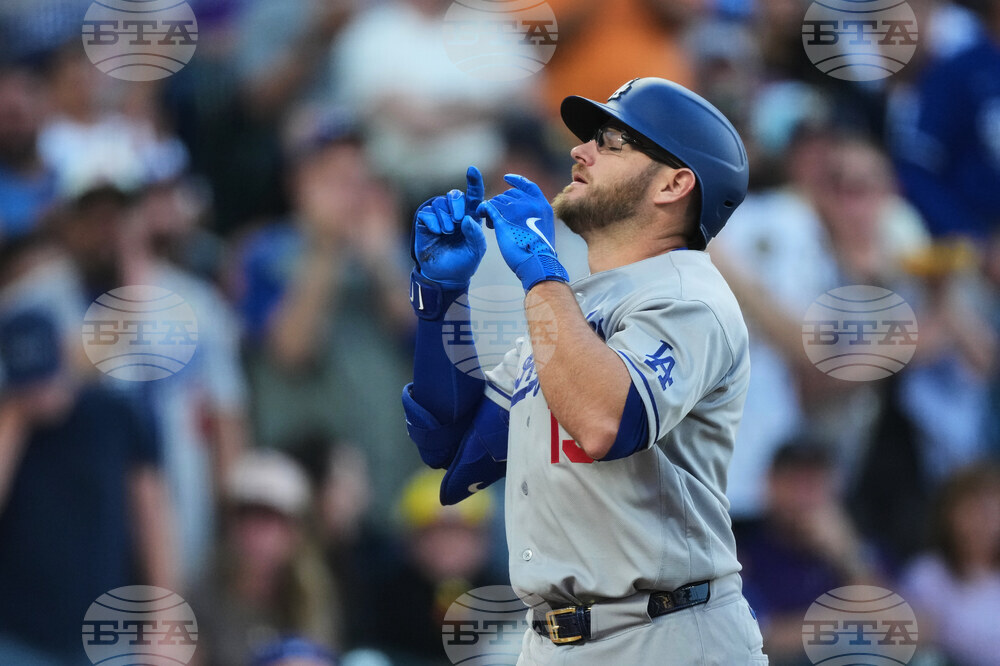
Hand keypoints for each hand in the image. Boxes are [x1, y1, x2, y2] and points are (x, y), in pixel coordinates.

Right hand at [413, 166, 486, 288]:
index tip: (472, 170)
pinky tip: (437, 232)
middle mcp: (454, 213)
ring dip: (445, 218)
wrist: (446, 276)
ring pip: (440, 203)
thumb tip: (466, 219)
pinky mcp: (424, 222)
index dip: (474, 182)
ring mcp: (438, 216)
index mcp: (470, 216)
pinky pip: (427, 212)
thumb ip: (476, 234)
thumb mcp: (476, 250)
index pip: (473, 195)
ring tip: (447, 233)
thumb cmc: (464, 262)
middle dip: (457, 205)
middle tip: (458, 222)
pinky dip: (433, 221)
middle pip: (455, 195)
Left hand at [477, 174, 568, 291]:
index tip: (506, 179)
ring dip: (492, 209)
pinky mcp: (502, 219)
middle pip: (509, 194)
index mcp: (541, 205)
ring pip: (497, 200)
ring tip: (492, 224)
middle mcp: (530, 203)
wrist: (537, 263)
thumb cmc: (539, 252)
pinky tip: (482, 215)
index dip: (516, 180)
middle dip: (501, 203)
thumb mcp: (543, 228)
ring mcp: (516, 209)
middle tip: (497, 217)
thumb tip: (525, 213)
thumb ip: (535, 216)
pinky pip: (488, 207)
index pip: (528, 186)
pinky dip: (483, 209)